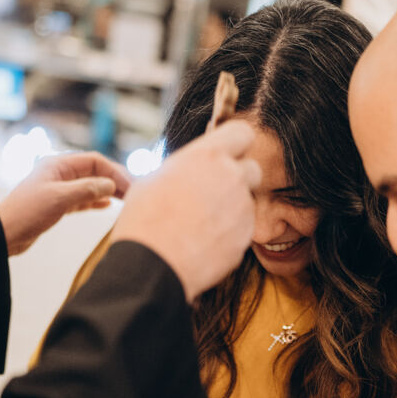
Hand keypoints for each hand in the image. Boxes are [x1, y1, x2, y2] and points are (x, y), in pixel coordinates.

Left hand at [0, 152, 130, 255]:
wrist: (5, 233)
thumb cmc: (28, 212)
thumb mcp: (60, 198)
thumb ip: (87, 189)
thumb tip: (111, 186)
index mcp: (59, 165)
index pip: (95, 161)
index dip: (114, 171)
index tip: (130, 186)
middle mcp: (60, 173)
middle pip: (95, 172)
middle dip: (114, 180)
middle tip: (134, 193)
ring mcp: (59, 188)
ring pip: (90, 186)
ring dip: (108, 191)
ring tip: (127, 200)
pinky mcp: (57, 204)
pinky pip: (82, 198)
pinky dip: (96, 201)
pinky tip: (108, 206)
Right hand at [112, 120, 260, 300]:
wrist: (151, 265)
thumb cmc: (144, 220)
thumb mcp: (154, 179)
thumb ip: (185, 169)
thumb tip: (189, 171)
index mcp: (208, 156)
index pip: (242, 133)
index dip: (235, 143)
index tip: (226, 155)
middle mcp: (232, 177)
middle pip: (252, 169)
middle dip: (238, 178)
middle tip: (212, 193)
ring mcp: (242, 209)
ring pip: (246, 202)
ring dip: (231, 209)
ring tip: (199, 225)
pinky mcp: (245, 237)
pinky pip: (242, 229)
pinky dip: (229, 234)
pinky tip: (204, 242)